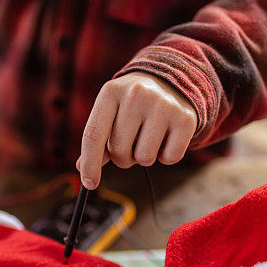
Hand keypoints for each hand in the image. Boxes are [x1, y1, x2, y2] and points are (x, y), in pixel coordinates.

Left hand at [77, 72, 196, 188]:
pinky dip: (166, 156)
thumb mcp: (110, 112)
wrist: (169, 82)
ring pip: (144, 158)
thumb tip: (82, 168)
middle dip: (123, 157)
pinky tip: (167, 137)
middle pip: (119, 152)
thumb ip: (96, 140)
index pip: (93, 135)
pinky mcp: (185, 118)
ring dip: (144, 157)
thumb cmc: (132, 105)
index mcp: (111, 92)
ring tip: (149, 137)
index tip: (90, 184)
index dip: (90, 163)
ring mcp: (163, 105)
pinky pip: (169, 158)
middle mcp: (136, 95)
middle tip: (131, 142)